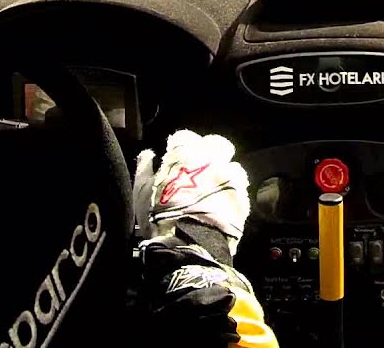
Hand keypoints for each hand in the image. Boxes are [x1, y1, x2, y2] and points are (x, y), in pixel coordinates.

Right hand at [133, 130, 249, 256]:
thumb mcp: (141, 192)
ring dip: (222, 172)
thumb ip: (145, 168)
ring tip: (212, 188)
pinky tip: (221, 204)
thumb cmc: (160, 217)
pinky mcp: (242, 198)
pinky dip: (231, 193)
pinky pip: (239, 189)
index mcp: (186, 154)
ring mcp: (230, 178)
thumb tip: (148, 154)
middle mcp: (212, 160)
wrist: (188, 248)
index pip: (185, 136)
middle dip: (207, 152)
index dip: (178, 147)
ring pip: (231, 165)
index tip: (174, 159)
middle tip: (197, 169)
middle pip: (215, 143)